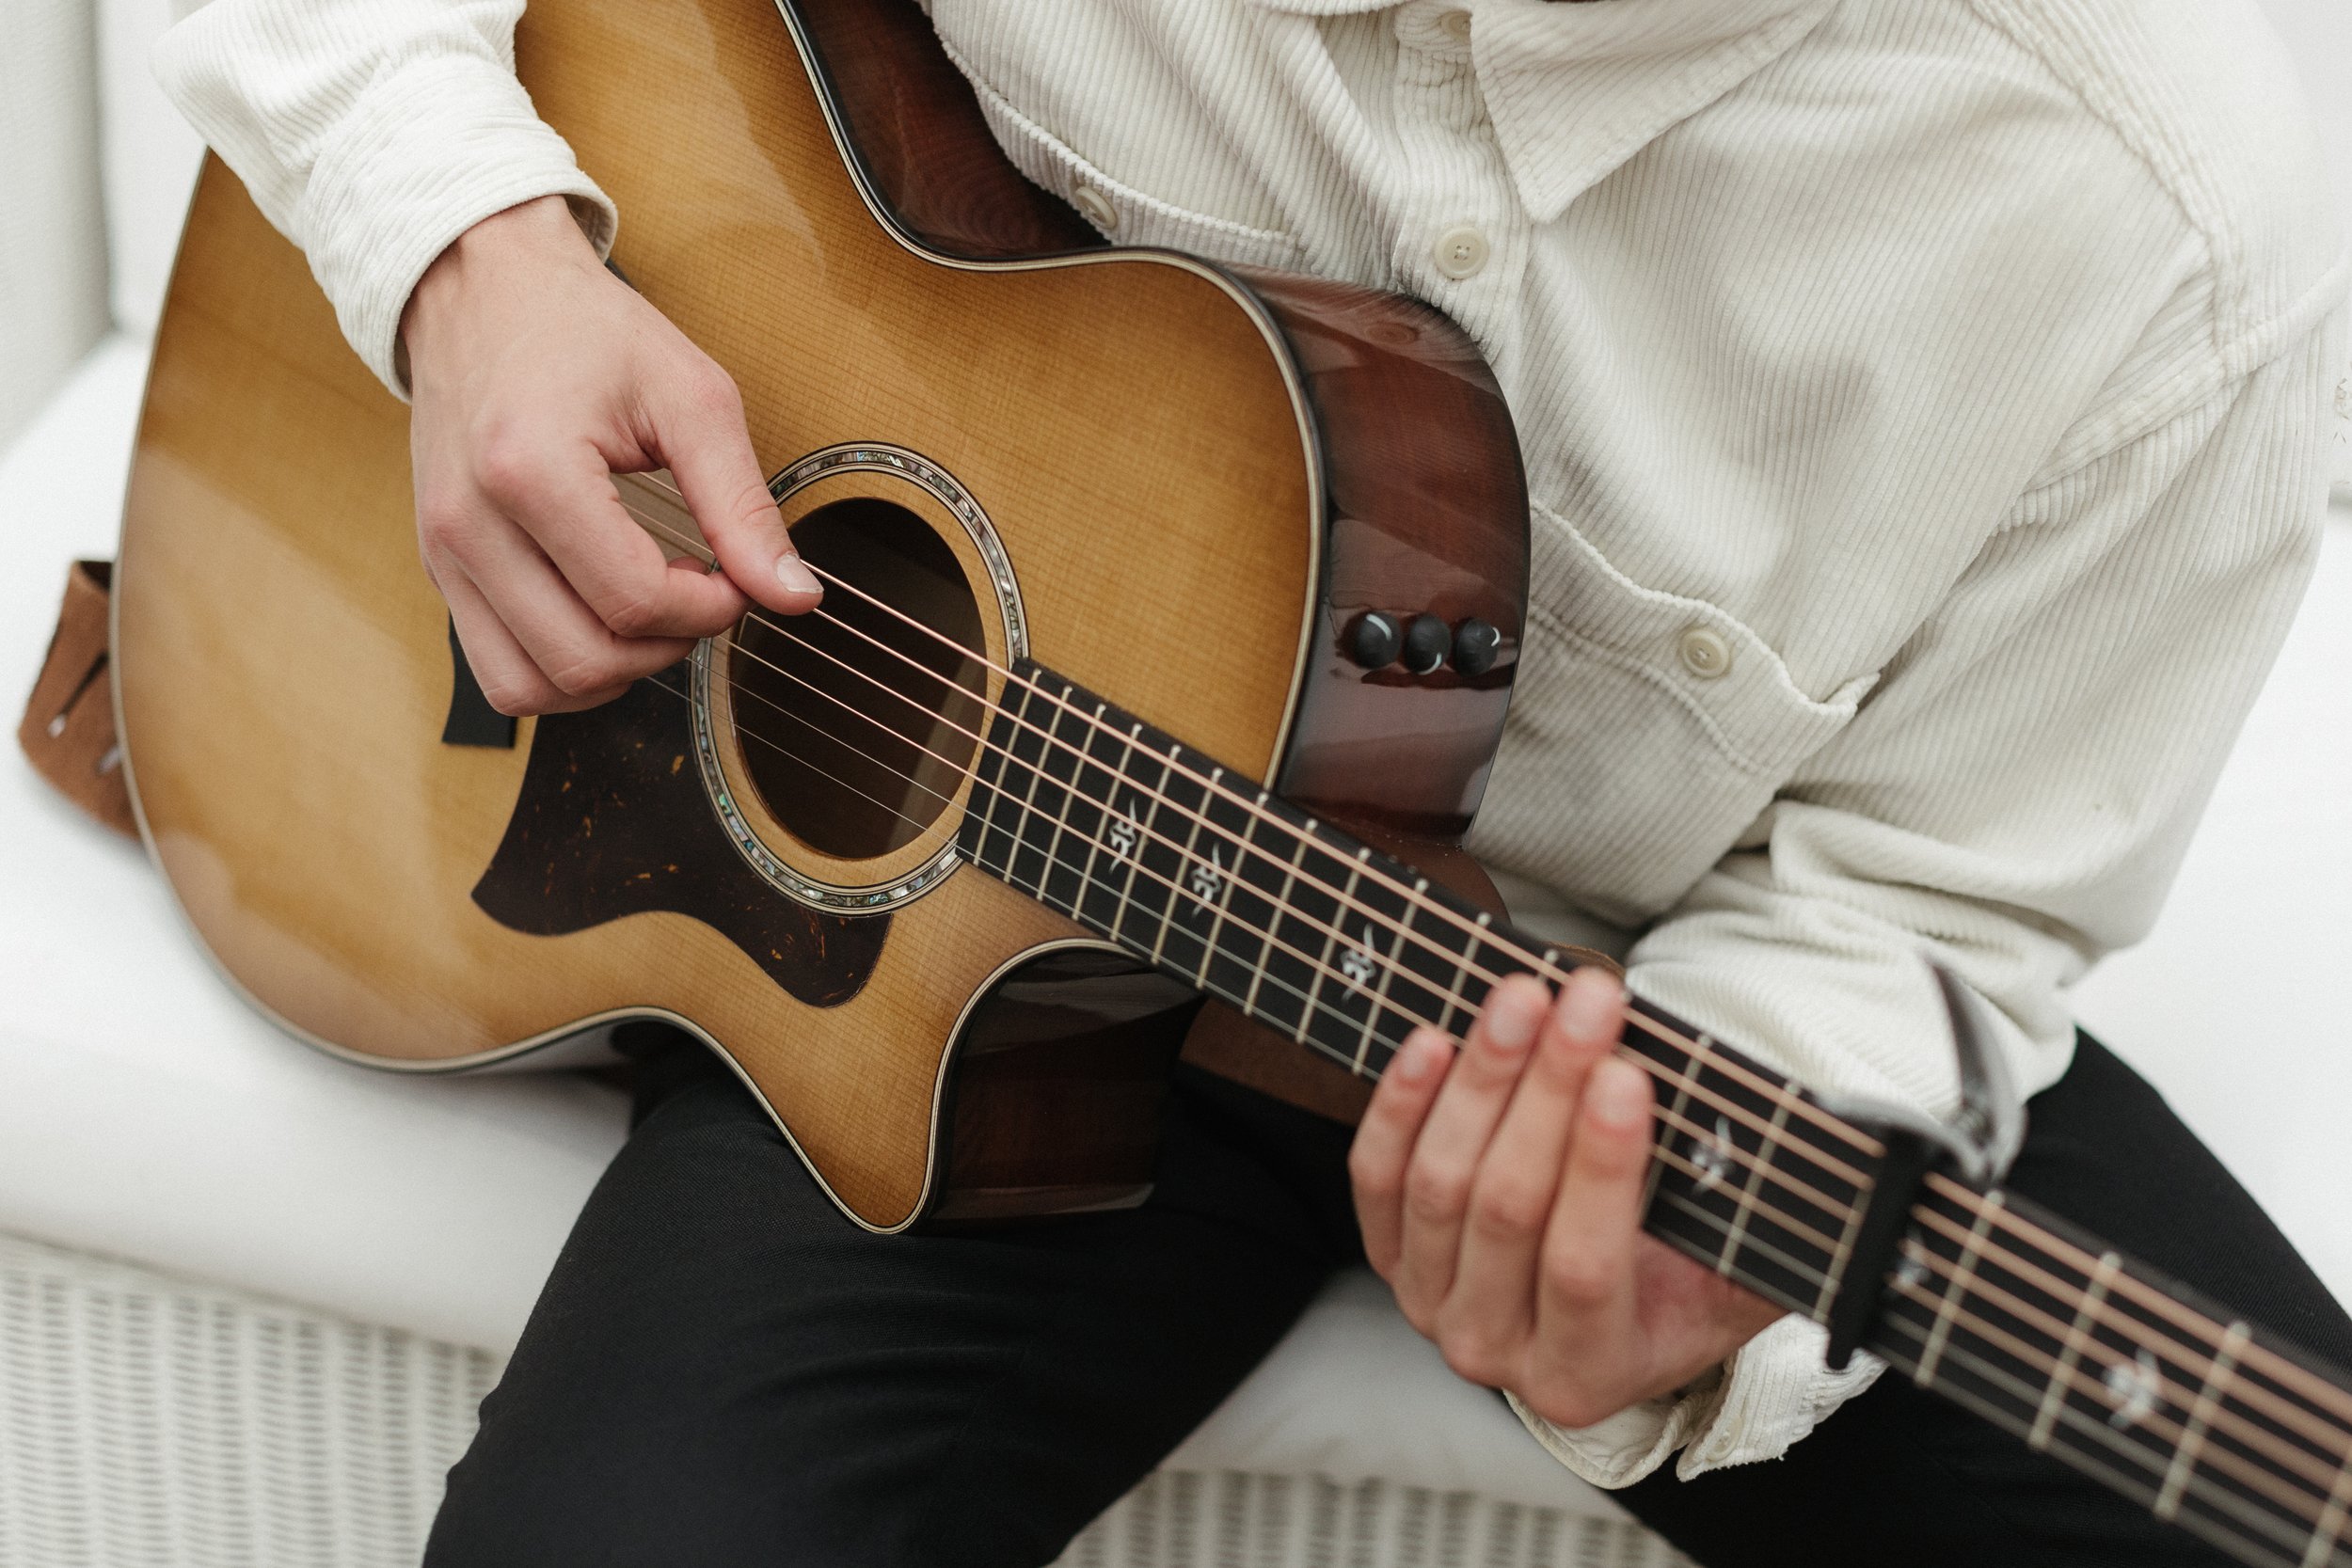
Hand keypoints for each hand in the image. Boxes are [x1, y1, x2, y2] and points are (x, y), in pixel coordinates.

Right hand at [400, 195, 820, 715]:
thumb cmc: (583, 331)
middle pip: (584, 658)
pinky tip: (602, 617)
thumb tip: (793, 595)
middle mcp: (469, 522)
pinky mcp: (438, 568)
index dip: (710, 608)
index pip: (635, 602)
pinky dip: (562, 669)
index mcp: (529, 470)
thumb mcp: (689, 396)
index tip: (733, 575)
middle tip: (700, 592)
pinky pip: (500, 671)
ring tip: (652, 611)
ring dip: (613, 671)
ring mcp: (443, 552)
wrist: (482, 289)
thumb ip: (743, 505)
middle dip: (667, 646)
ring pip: (532, 687)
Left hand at [1349, 968, 1783, 1428]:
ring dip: (1483, 1076)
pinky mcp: (1388, 1256)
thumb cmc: (1684, 1273)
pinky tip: (1435, 1039)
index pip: (1583, 1264)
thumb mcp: (1742, 1271)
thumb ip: (1757, 1229)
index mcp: (1589, 1372)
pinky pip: (1376, 1175)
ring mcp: (1430, 1305)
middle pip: (1505, 1206)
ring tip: (1524, 995)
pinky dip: (1400, 1103)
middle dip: (1548, 1087)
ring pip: (1439, 1181)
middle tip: (1588, 999)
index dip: (1601, 1168)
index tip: (1626, 1073)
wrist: (1608, 1298)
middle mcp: (1495, 1351)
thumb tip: (1813, 1152)